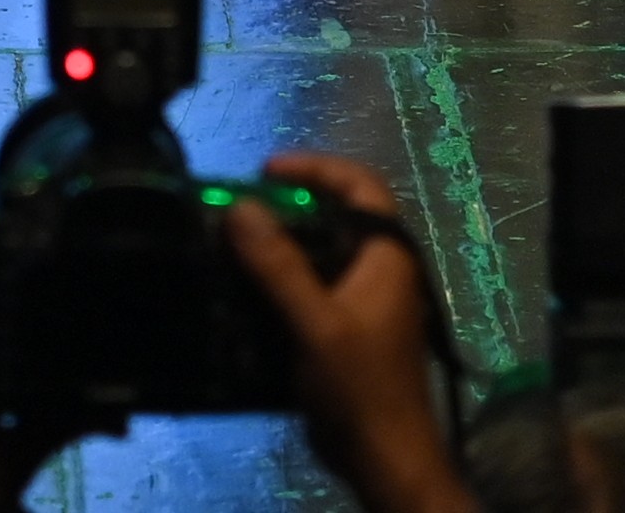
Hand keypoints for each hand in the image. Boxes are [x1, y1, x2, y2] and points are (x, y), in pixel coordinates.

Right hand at [221, 152, 466, 512]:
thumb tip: (242, 206)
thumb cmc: (360, 386)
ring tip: (235, 243)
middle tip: (241, 208)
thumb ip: (279, 265)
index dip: (315, 168)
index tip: (265, 171)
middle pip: (338, 216)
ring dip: (282, 243)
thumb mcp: (315, 323)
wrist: (384, 458)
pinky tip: (247, 289)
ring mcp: (366, 302)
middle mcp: (382, 270)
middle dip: (289, 205)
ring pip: (324, 252)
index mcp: (389, 255)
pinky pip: (315, 286)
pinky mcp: (348, 330)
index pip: (360, 186)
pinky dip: (283, 279)